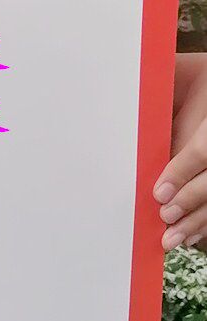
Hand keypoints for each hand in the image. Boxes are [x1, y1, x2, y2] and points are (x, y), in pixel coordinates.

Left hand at [155, 53, 206, 249]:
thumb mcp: (166, 95)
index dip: (182, 173)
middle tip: (163, 216)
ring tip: (171, 238)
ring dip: (196, 219)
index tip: (158, 193)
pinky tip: (189, 235)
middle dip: (189, 201)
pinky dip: (203, 221)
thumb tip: (122, 146)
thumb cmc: (176, 86)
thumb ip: (151, 119)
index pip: (203, 150)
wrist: (203, 82)